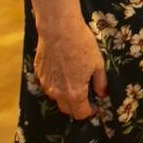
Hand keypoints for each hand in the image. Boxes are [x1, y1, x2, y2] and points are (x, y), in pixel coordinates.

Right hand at [31, 0, 106, 119]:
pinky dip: (56, 83)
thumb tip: (103, 93)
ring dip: (65, 95)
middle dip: (77, 106)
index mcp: (74, 93)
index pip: (81, 113)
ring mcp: (46, 84)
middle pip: (67, 109)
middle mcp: (57, 92)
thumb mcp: (98, 63)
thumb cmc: (81, 44)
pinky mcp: (39, 73)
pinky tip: (62, 70)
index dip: (90, 112)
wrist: (59, 28)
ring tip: (74, 80)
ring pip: (56, 97)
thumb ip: (101, 82)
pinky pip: (48, 84)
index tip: (95, 106)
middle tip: (86, 95)